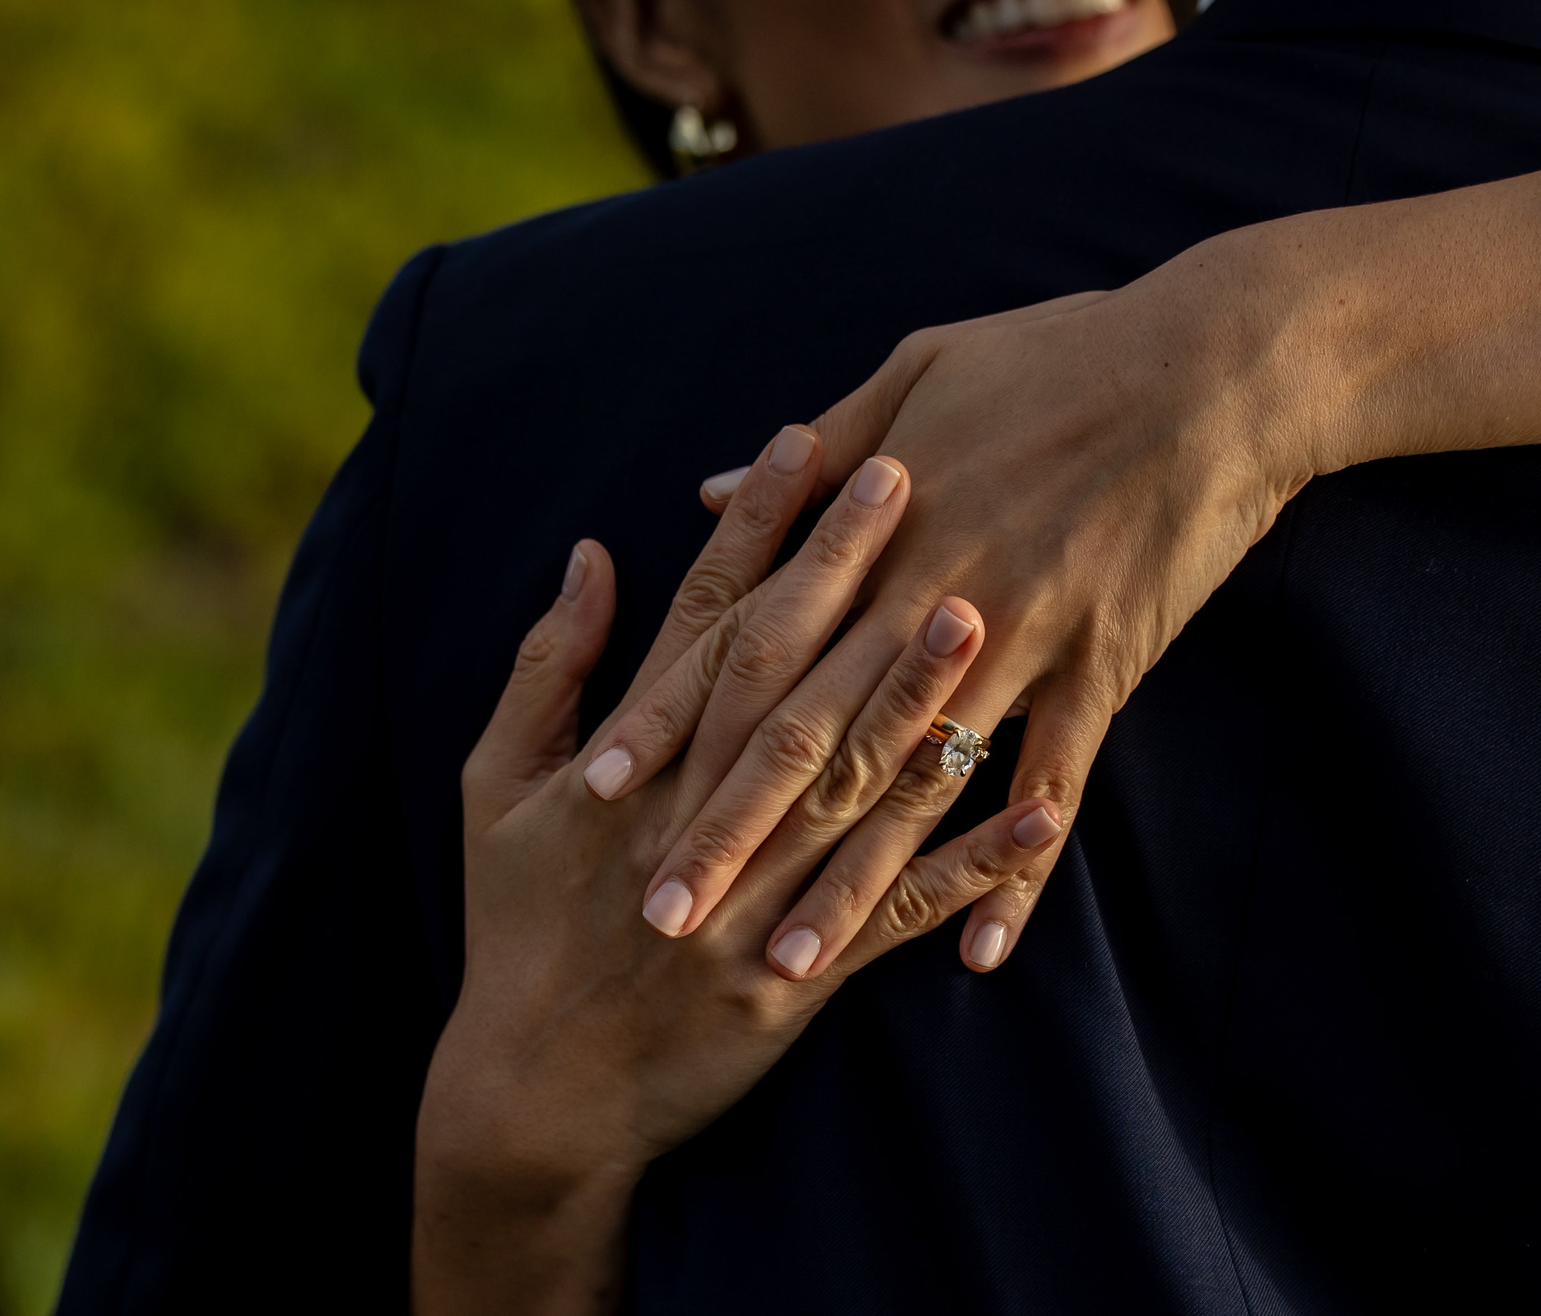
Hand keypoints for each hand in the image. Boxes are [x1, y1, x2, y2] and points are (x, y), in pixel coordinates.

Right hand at [412, 426, 1067, 1315]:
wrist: (536, 1098)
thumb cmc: (515, 928)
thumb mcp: (495, 789)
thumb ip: (549, 670)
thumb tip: (588, 554)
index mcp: (632, 764)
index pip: (702, 622)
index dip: (755, 531)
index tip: (803, 443)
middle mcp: (699, 815)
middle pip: (784, 675)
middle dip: (847, 575)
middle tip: (911, 478)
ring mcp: (758, 895)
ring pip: (852, 781)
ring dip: (920, 695)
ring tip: (983, 609)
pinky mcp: (804, 975)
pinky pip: (903, 913)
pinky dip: (976, 864)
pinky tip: (1046, 811)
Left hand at [606, 150, 1540, 972]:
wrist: (1216, 366)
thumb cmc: (1060, 351)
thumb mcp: (918, 369)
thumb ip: (814, 452)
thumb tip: (708, 493)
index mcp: (876, 524)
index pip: (746, 643)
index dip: (673, 721)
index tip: (602, 794)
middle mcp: (932, 595)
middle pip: (810, 734)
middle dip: (731, 834)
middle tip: (661, 922)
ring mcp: (1019, 642)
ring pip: (915, 784)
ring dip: (847, 882)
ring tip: (782, 969)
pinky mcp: (1099, 670)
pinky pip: (1052, 787)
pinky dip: (1018, 870)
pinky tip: (982, 950)